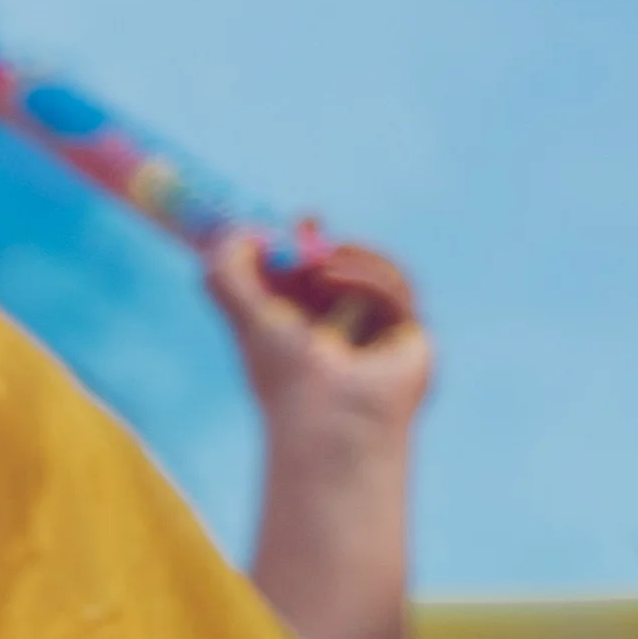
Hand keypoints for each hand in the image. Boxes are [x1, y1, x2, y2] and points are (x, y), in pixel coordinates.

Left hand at [207, 228, 431, 452]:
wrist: (333, 416)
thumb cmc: (286, 375)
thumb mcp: (247, 317)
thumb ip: (228, 275)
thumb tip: (233, 233)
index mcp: (299, 335)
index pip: (302, 282)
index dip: (295, 249)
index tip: (285, 223)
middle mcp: (339, 335)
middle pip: (342, 271)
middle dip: (324, 244)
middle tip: (306, 222)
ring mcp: (377, 336)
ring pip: (373, 274)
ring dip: (347, 260)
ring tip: (319, 268)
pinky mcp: (409, 338)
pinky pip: (396, 289)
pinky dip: (368, 279)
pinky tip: (340, 283)